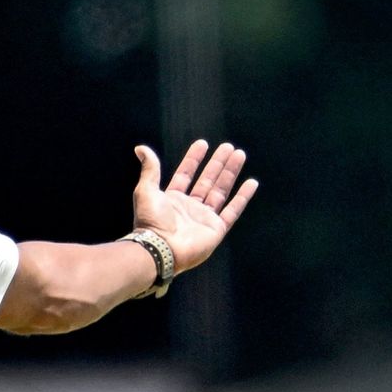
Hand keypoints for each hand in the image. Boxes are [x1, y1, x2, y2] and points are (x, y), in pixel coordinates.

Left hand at [131, 140, 257, 273]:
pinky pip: (233, 210)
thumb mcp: (146, 190)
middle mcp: (189, 208)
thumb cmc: (151, 221)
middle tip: (228, 146)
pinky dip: (242, 197)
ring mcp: (204, 218)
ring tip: (239, 154)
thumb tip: (140, 148)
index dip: (194, 159)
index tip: (203, 143)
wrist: (160, 248)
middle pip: (207, 180)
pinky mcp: (216, 229)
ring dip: (230, 173)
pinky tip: (251, 182)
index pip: (186, 174)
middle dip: (217, 163)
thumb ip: (150, 169)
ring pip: (221, 191)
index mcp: (172, 199)